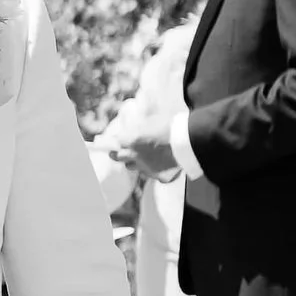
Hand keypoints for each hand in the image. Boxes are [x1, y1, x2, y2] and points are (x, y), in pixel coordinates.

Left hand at [103, 58, 187, 177]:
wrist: (191, 139)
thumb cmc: (172, 124)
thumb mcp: (150, 119)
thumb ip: (136, 126)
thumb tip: (122, 126)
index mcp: (130, 140)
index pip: (111, 143)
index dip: (109, 142)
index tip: (104, 141)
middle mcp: (134, 156)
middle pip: (117, 157)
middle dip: (117, 152)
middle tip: (120, 148)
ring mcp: (145, 168)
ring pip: (131, 167)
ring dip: (133, 161)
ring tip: (142, 154)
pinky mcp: (158, 176)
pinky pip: (150, 174)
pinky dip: (153, 169)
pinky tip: (160, 162)